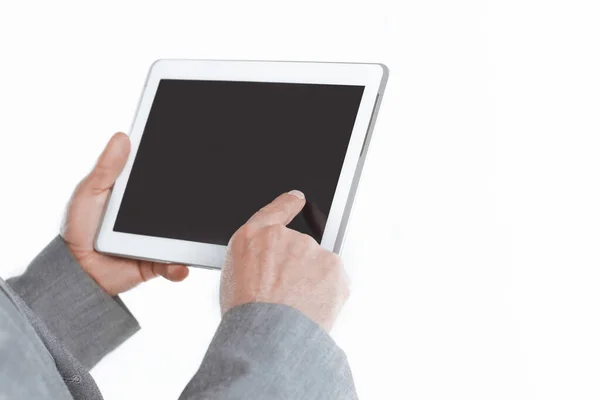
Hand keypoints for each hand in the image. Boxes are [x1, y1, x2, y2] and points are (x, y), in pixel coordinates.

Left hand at [61, 132, 188, 295]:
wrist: (76, 270)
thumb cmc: (79, 228)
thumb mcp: (90, 192)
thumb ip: (107, 168)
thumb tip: (122, 137)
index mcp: (138, 194)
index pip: (162, 177)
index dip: (176, 166)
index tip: (190, 154)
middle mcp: (153, 216)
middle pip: (181, 206)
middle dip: (193, 202)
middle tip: (205, 196)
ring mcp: (157, 240)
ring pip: (183, 236)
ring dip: (190, 237)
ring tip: (194, 237)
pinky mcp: (158, 263)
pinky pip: (174, 264)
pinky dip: (178, 266)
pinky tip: (177, 264)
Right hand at [220, 190, 349, 331]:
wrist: (268, 333)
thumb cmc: (245, 313)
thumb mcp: (232, 279)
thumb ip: (254, 260)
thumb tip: (271, 262)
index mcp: (254, 236)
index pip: (275, 212)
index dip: (287, 204)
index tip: (297, 199)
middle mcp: (284, 236)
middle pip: (298, 249)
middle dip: (297, 269)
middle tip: (284, 297)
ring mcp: (311, 250)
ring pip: (317, 266)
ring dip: (312, 282)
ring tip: (295, 307)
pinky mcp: (334, 267)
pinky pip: (334, 280)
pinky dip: (326, 294)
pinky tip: (310, 309)